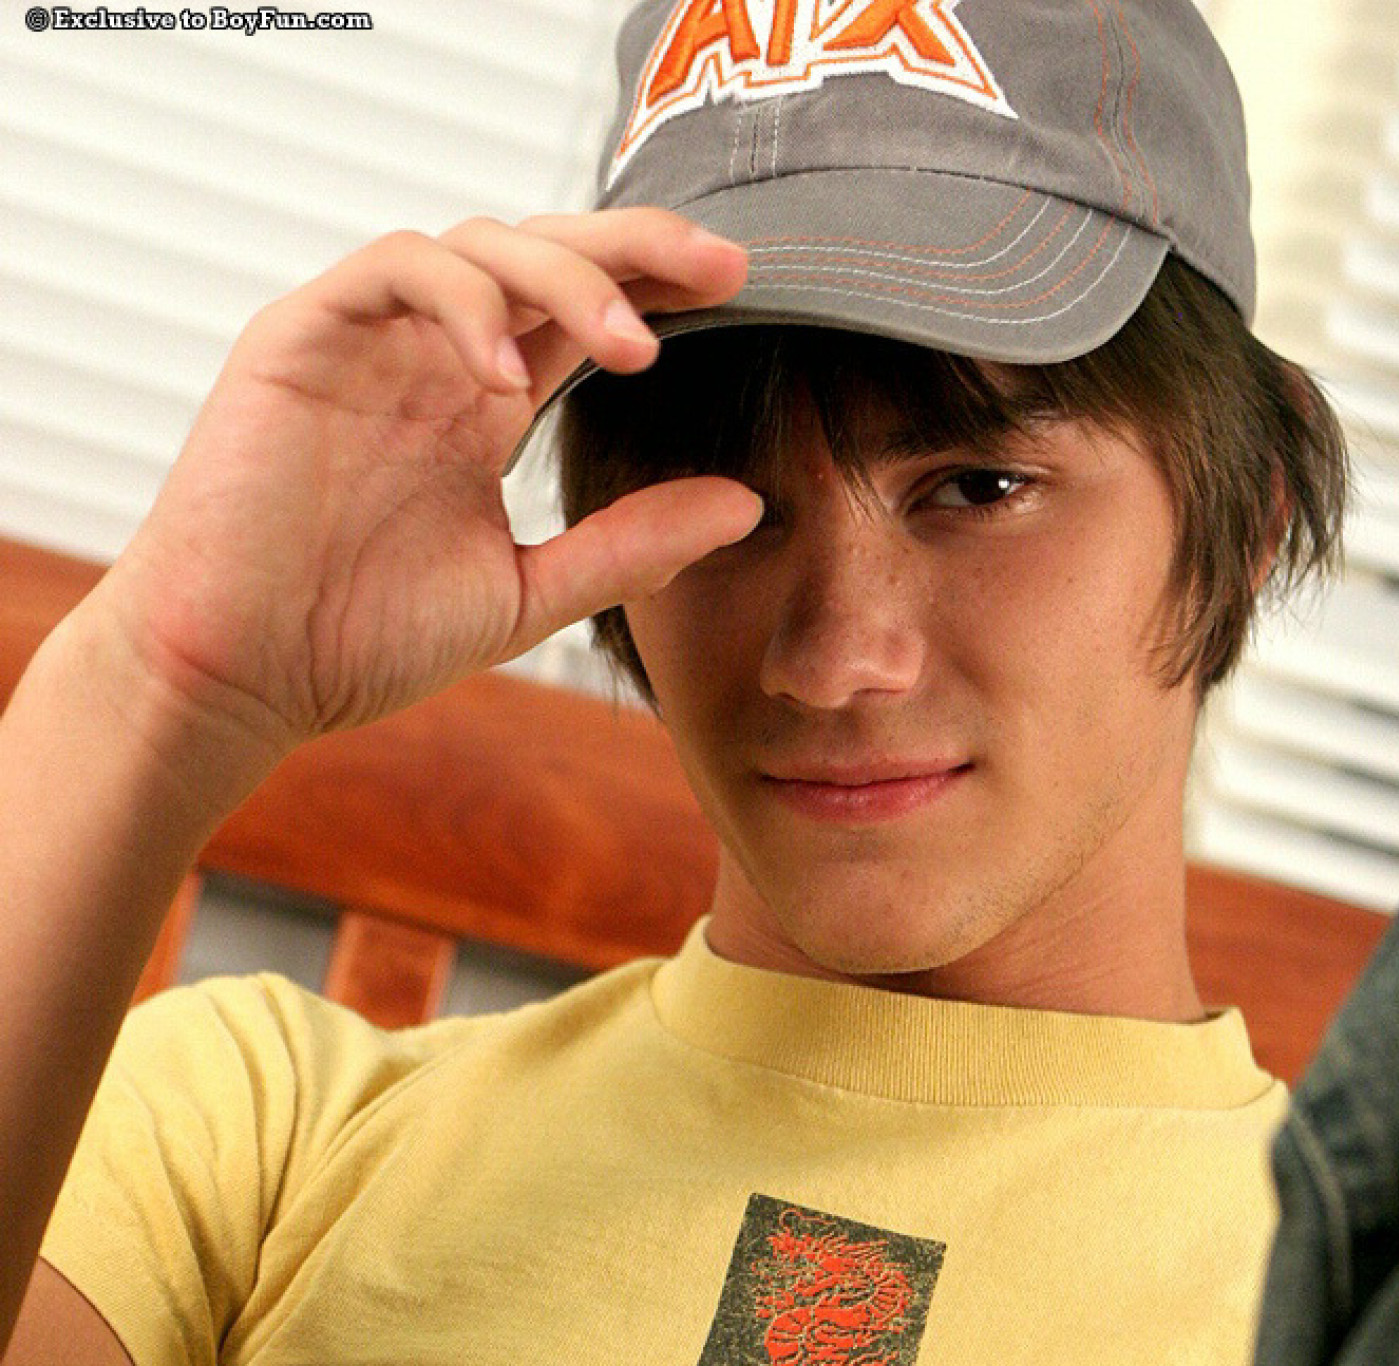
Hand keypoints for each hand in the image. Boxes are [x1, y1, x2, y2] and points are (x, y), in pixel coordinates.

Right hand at [86, 211, 760, 789]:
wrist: (242, 679)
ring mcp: (368, 343)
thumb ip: (627, 546)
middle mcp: (432, 361)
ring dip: (564, 280)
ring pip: (477, 246)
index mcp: (483, 411)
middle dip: (636, 249)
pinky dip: (459, 302)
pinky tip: (507, 370)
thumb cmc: (360, 641)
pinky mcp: (301, 339)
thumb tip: (748, 503)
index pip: (583, 317)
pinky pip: (392, 271)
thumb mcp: (526, 593)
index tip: (742, 293)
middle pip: (544, 257)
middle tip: (721, 269)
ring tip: (629, 347)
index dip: (658, 289)